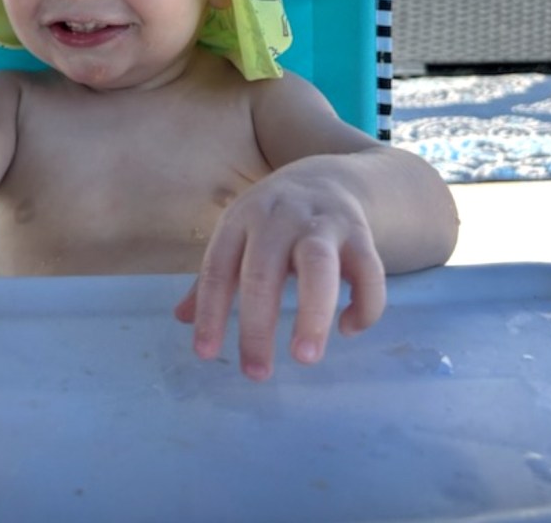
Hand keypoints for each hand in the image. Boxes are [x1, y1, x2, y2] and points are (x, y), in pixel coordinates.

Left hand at [174, 168, 385, 379]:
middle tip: (256, 372)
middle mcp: (279, 218)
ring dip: (312, 312)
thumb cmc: (271, 221)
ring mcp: (322, 223)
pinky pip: (369, 271)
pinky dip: (363, 303)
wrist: (327, 178)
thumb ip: (213, 277)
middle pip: (264, 269)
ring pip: (318, 264)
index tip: (206, 354)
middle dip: (258, 324)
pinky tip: (349, 328)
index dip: (210, 310)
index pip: (218, 267)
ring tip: (305, 357)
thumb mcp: (237, 235)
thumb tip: (181, 319)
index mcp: (241, 219)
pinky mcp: (360, 233)